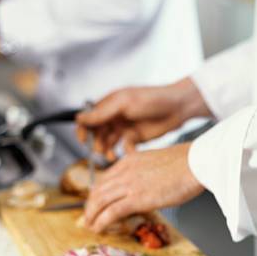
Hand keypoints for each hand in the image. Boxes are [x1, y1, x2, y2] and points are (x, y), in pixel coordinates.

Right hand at [76, 77, 211, 158]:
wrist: (177, 108)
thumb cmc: (152, 99)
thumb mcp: (124, 103)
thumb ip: (101, 112)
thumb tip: (79, 118)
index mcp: (109, 104)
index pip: (89, 118)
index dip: (83, 129)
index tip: (83, 140)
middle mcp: (115, 116)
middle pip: (97, 133)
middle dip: (96, 143)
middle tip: (100, 151)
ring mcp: (125, 128)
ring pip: (109, 143)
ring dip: (107, 150)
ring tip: (111, 156)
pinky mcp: (135, 138)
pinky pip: (124, 148)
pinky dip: (125, 151)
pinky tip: (130, 152)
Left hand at [84, 143, 203, 232]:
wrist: (196, 163)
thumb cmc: (187, 164)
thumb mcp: (158, 163)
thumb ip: (146, 174)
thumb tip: (146, 188)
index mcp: (130, 161)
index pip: (105, 178)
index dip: (97, 193)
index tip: (95, 203)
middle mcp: (125, 171)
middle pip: (98, 190)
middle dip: (90, 206)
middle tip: (88, 218)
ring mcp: (129, 184)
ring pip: (100, 201)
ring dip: (92, 216)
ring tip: (90, 226)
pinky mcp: (137, 198)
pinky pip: (111, 212)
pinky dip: (101, 222)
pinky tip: (98, 229)